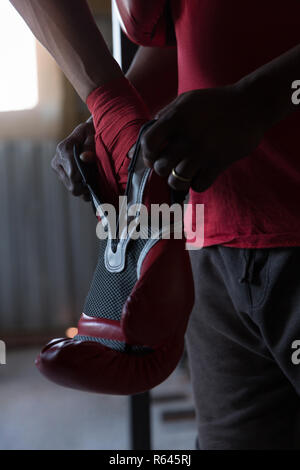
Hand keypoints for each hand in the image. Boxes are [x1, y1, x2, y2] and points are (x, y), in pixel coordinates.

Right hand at [51, 117, 95, 199]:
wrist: (88, 134)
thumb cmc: (92, 133)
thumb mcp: (93, 135)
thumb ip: (90, 146)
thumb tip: (83, 158)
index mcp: (63, 149)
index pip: (73, 174)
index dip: (86, 178)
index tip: (96, 175)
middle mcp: (57, 161)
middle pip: (72, 185)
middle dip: (86, 184)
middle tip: (97, 177)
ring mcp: (58, 170)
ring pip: (72, 188)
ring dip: (85, 186)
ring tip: (93, 177)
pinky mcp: (61, 175)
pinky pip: (73, 189)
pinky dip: (83, 188)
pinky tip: (90, 182)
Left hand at [140, 82, 266, 191]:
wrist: (251, 104)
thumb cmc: (215, 103)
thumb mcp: (186, 100)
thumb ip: (165, 116)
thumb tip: (147, 135)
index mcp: (176, 117)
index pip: (148, 143)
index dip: (147, 154)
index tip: (153, 156)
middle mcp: (187, 136)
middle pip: (160, 167)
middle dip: (163, 169)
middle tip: (171, 164)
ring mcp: (203, 152)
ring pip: (176, 181)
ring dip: (178, 179)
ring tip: (185, 172)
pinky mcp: (219, 163)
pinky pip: (198, 186)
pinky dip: (197, 184)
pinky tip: (201, 174)